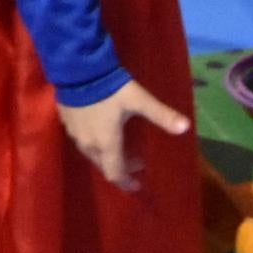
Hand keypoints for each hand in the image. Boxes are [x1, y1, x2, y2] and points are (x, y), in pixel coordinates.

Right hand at [58, 79, 192, 193]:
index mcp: (107, 143)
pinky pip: (81, 140)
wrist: (77, 68)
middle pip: (103, 165)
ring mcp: (75, 134)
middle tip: (135, 160)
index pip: (115, 173)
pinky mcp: (66, 122)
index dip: (126, 182)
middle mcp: (89, 144)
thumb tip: (186, 127)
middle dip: (119, 167)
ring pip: (91, 154)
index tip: (137, 184)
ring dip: (106, 155)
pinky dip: (94, 142)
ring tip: (119, 145)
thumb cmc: (110, 88)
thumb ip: (161, 114)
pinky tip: (99, 128)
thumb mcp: (139, 100)